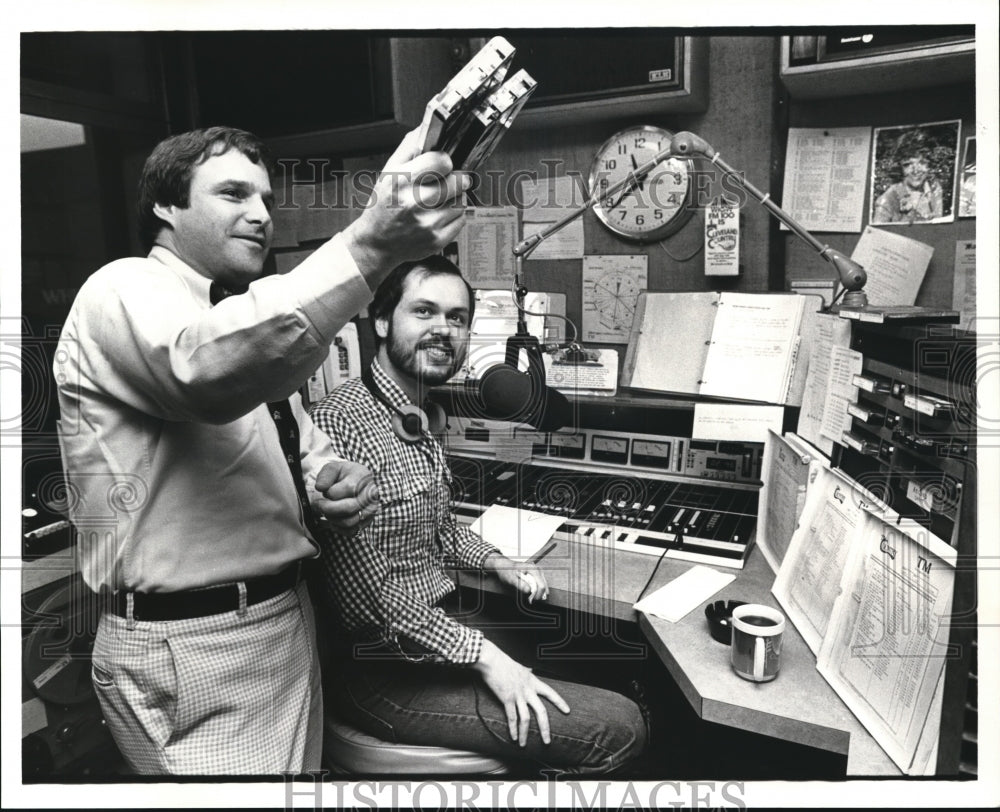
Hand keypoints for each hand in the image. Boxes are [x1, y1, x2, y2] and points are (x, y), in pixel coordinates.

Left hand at [313, 460, 379, 533]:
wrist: (355, 482)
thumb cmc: (343, 475)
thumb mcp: (333, 468)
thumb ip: (325, 475)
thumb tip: (320, 487)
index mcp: (363, 477)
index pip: (348, 489)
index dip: (331, 492)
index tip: (323, 491)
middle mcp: (371, 495)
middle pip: (348, 508)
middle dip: (327, 508)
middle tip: (318, 505)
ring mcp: (371, 510)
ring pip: (348, 522)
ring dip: (331, 519)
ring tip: (326, 511)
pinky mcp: (367, 522)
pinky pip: (351, 531)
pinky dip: (338, 527)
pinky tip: (332, 519)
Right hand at [343, 128, 471, 283]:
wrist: (377, 243)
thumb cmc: (382, 206)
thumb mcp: (388, 172)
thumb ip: (408, 148)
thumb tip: (425, 129)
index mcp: (401, 181)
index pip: (441, 161)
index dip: (446, 160)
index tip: (444, 164)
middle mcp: (414, 203)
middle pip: (457, 181)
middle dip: (457, 178)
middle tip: (451, 180)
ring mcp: (427, 224)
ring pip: (461, 200)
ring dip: (456, 198)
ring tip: (440, 200)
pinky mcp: (437, 240)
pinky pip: (460, 220)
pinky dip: (455, 215)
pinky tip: (440, 214)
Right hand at [473, 639, 569, 745]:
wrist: (492, 660)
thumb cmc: (503, 663)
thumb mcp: (520, 667)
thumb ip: (527, 671)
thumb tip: (531, 670)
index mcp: (532, 681)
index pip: (550, 693)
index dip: (559, 702)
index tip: (567, 711)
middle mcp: (528, 690)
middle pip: (541, 712)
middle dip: (545, 728)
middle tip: (547, 741)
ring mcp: (518, 695)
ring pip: (526, 719)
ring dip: (525, 734)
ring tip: (524, 744)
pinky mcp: (507, 699)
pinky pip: (512, 717)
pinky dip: (513, 729)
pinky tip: (514, 737)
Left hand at [484, 553, 548, 603]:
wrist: (505, 566)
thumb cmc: (507, 571)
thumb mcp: (511, 579)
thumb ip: (520, 584)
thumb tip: (528, 590)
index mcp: (532, 569)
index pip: (541, 585)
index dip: (537, 594)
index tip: (531, 599)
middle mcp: (537, 569)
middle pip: (543, 585)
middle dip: (538, 594)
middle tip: (530, 599)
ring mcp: (537, 571)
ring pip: (543, 585)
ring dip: (538, 592)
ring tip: (530, 596)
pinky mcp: (536, 574)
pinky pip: (540, 583)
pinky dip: (537, 589)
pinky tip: (532, 592)